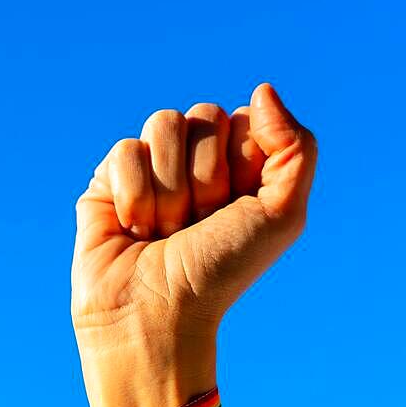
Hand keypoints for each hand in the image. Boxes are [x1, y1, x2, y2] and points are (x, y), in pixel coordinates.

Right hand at [71, 84, 316, 406]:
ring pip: (162, 124)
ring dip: (170, 191)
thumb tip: (261, 90)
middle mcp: (195, 164)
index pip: (244, 119)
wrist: (158, 315)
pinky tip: (133, 229)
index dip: (242, 163)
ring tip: (164, 232)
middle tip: (197, 226)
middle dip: (205, 179)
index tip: (235, 211)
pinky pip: (124, 149)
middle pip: (203, 116)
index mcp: (239, 168)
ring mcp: (151, 170)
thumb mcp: (283, 216)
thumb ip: (296, 147)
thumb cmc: (221, 272)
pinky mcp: (108, 180)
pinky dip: (134, 195)